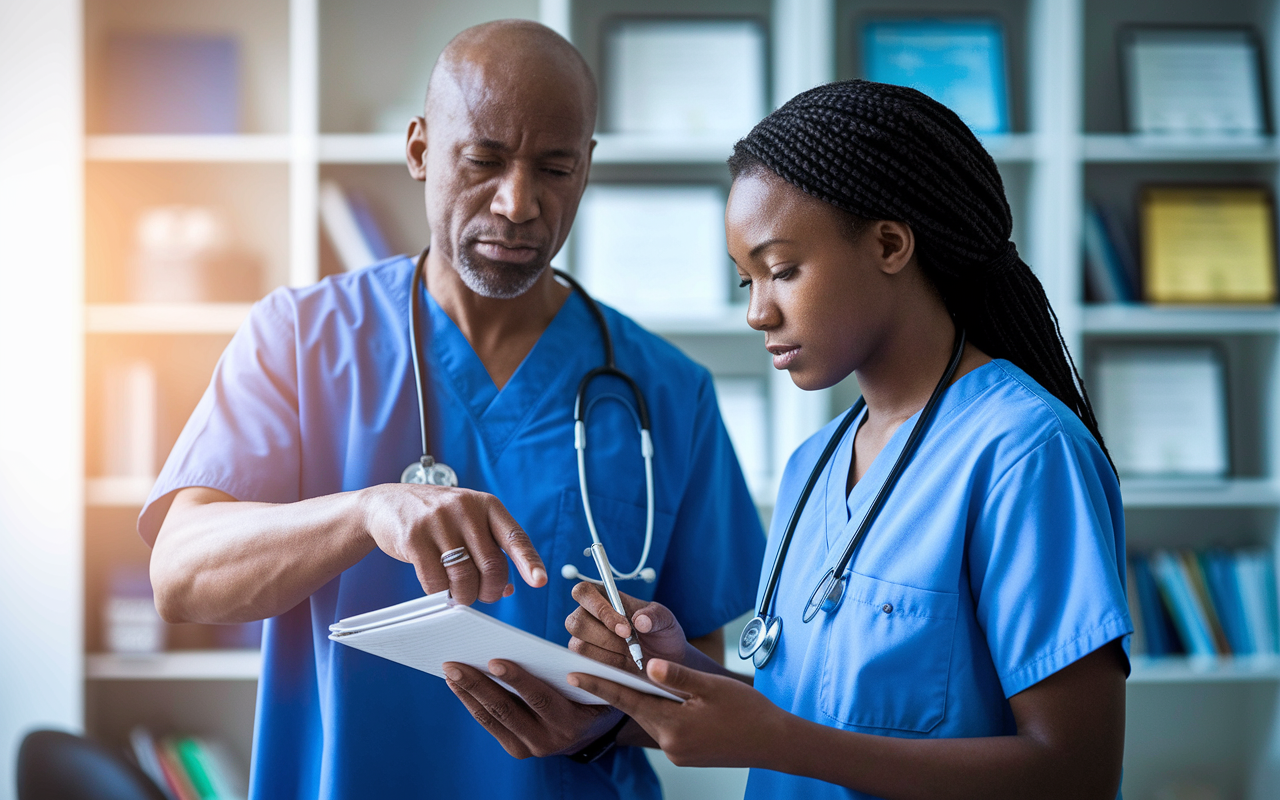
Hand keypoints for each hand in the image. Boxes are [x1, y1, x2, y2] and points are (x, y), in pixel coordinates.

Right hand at [360, 483, 546, 605]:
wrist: (386, 503)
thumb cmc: (436, 519)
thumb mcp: (467, 522)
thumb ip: (489, 548)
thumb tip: (508, 588)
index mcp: (486, 504)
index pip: (515, 536)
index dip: (529, 561)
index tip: (539, 581)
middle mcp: (465, 509)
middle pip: (491, 564)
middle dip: (490, 590)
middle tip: (483, 596)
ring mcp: (438, 521)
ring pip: (464, 576)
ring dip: (464, 595)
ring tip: (459, 595)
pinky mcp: (414, 537)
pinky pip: (435, 580)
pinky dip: (439, 592)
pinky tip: (437, 587)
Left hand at [444, 659, 621, 757]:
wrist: (593, 732)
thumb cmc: (593, 694)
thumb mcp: (596, 682)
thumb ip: (574, 668)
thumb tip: (532, 646)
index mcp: (571, 722)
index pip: (540, 698)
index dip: (517, 680)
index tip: (494, 661)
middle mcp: (549, 739)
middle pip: (506, 709)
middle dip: (478, 685)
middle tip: (454, 664)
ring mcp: (530, 747)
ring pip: (493, 717)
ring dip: (468, 692)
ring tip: (451, 670)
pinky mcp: (516, 749)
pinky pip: (490, 724)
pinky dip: (471, 702)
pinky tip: (458, 685)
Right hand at [566, 583, 687, 671]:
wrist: (665, 661)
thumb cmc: (661, 633)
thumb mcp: (666, 620)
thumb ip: (655, 616)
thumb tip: (640, 621)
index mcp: (603, 596)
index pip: (583, 592)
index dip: (598, 609)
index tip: (625, 629)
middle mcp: (587, 616)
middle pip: (575, 622)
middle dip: (605, 637)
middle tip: (630, 645)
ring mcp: (583, 640)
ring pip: (579, 646)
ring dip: (608, 654)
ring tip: (631, 655)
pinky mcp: (585, 662)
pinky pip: (584, 666)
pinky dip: (607, 668)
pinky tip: (625, 667)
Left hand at [568, 659, 786, 768]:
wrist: (775, 743)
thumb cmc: (748, 711)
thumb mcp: (712, 687)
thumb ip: (678, 676)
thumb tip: (648, 664)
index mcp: (673, 725)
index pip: (627, 700)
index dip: (599, 685)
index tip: (573, 674)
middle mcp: (670, 744)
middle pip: (637, 709)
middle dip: (621, 689)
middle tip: (597, 668)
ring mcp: (677, 753)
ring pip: (653, 718)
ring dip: (647, 699)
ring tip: (643, 678)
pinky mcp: (686, 756)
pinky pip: (666, 728)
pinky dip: (663, 712)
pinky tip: (671, 700)